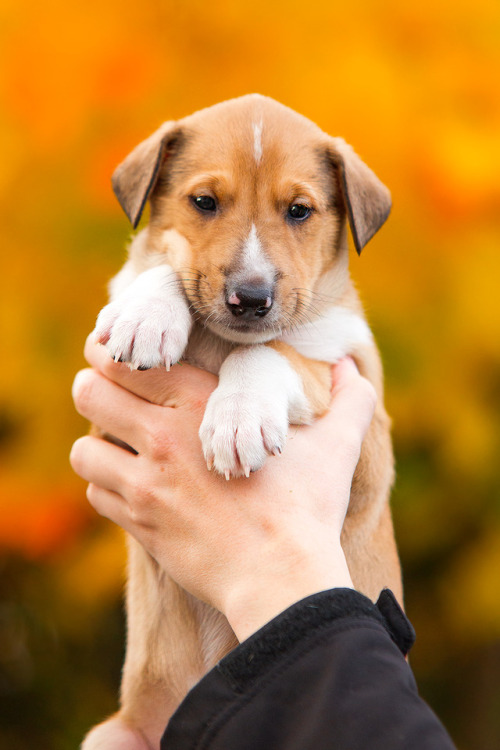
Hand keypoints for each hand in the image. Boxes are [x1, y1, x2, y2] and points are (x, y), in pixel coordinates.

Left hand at [70, 338, 375, 640]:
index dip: (111, 351)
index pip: (124, 360)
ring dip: (98, 445)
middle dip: (94, 389)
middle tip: (112, 395)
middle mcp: (160, 439)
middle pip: (87, 393)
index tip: (122, 355)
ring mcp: (145, 486)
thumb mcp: (336, 444)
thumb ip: (348, 399)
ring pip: (84, 449)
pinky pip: (98, 495)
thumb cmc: (308, 507)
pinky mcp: (140, 526)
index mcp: (198, 404)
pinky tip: (132, 488)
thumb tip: (351, 368)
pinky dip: (107, 488)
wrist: (282, 578)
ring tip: (120, 446)